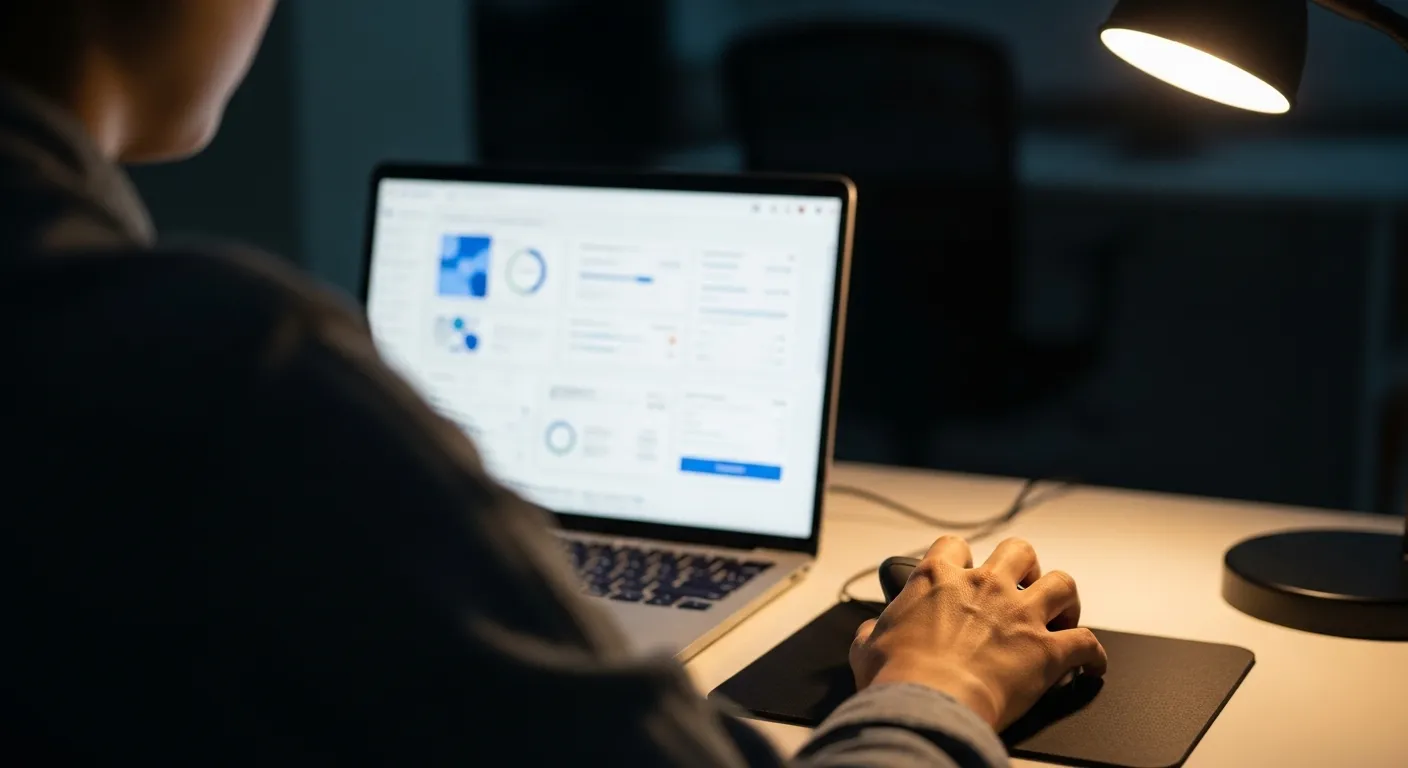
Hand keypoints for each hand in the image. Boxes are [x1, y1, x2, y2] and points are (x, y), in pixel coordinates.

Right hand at [849, 536, 1106, 730]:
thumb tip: (871, 635)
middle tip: (1021, 588)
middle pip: (1019, 551)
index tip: (963, 571)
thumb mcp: (867, 646)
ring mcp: (1020, 616)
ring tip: (1062, 615)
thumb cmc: (895, 677)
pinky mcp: (1047, 651)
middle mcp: (984, 587)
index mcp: (938, 579)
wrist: (927, 705)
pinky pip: (1086, 643)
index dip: (962, 558)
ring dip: (1065, 600)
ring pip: (1063, 584)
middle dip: (1024, 568)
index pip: (954, 546)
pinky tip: (1092, 665)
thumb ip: (875, 631)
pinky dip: (1093, 655)